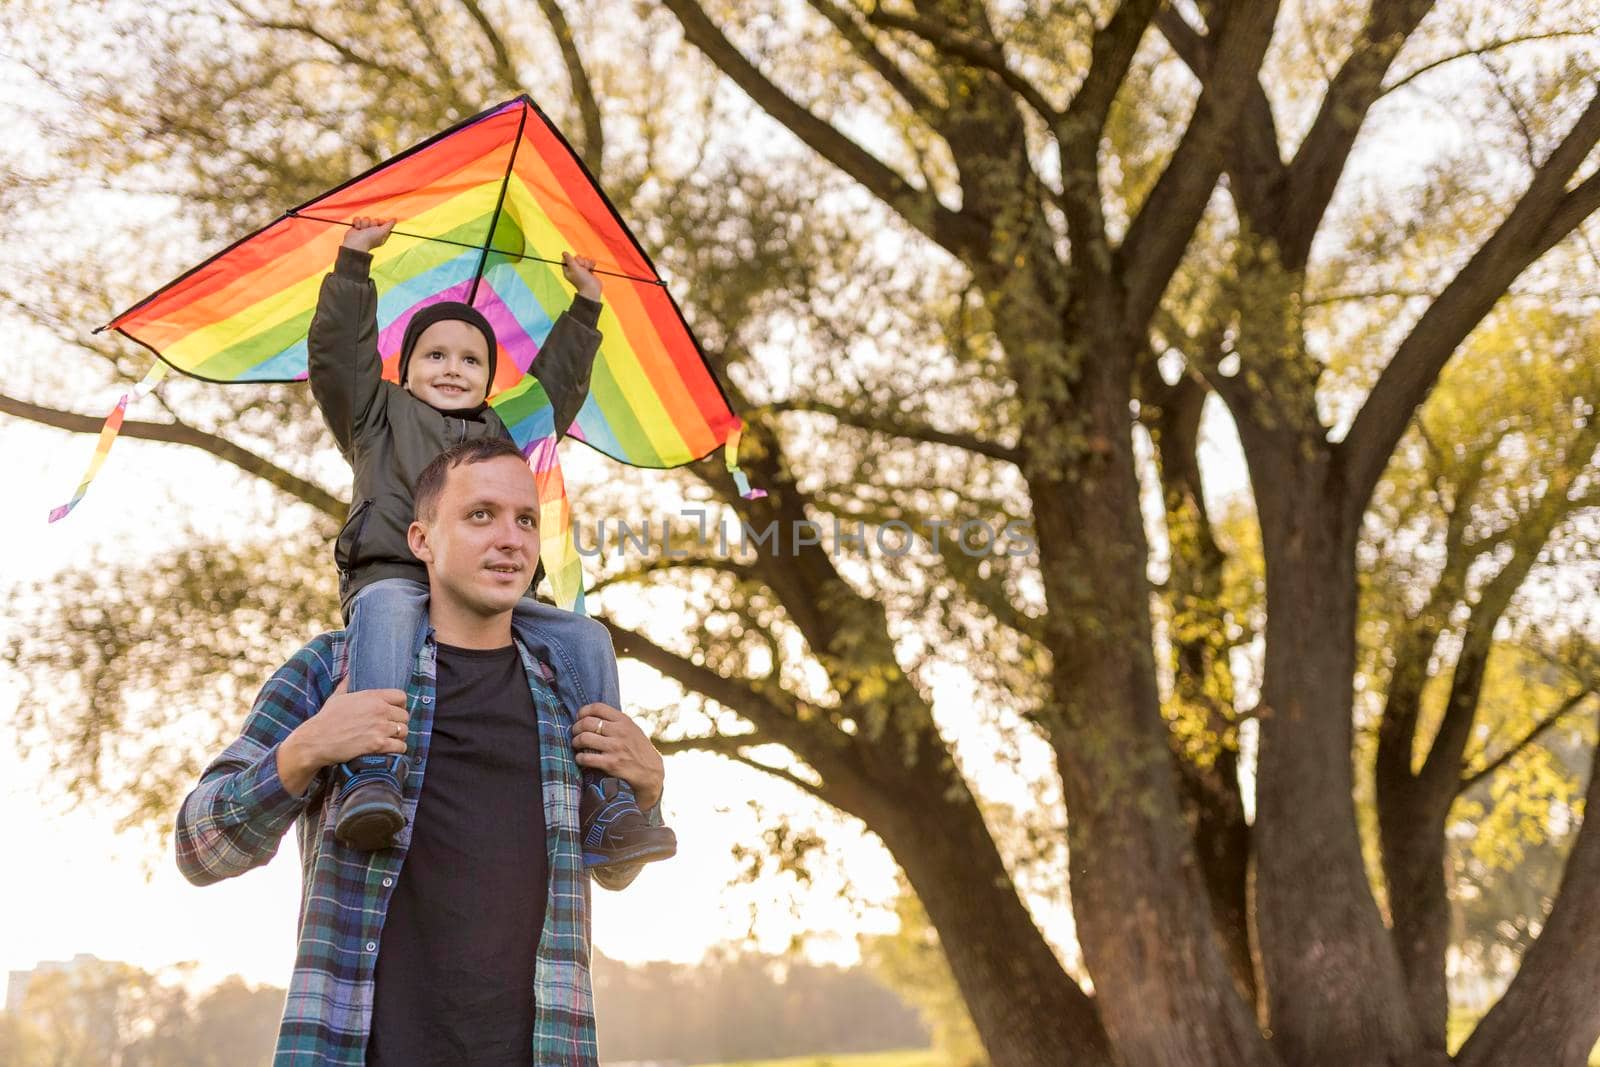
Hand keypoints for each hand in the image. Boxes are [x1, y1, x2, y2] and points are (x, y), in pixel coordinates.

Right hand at [278, 678, 408, 796]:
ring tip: (392, 739)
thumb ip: (346, 684)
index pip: (401, 696)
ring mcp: (379, 728)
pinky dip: (398, 749)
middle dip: (399, 723)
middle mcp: (379, 710)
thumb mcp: (336, 697)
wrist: (315, 741)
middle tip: (391, 729)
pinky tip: (391, 749)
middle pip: (405, 716)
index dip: (400, 705)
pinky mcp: (377, 745)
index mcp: (372, 697)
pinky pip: (400, 746)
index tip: (395, 711)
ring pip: (404, 731)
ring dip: (399, 737)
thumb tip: (348, 674)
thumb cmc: (326, 719)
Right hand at [342, 216, 395, 252]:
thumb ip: (389, 225)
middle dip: (371, 223)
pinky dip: (357, 222)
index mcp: (381, 234)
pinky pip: (358, 218)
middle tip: (369, 230)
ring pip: (366, 218)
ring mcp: (364, 229)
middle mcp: (373, 232)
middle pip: (374, 219)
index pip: (383, 222)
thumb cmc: (370, 238)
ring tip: (362, 230)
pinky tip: (357, 228)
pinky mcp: (357, 227)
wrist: (355, 242)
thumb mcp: (383, 232)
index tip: (378, 226)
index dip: (381, 222)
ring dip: (364, 224)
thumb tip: (395, 219)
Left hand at [561, 252, 602, 301]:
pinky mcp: (589, 270)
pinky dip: (592, 264)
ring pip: (585, 259)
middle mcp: (574, 269)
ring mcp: (582, 269)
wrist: (592, 289)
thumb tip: (563, 252)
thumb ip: (569, 260)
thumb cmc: (582, 280)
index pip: (567, 259)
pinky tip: (592, 268)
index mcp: (568, 269)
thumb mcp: (574, 268)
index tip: (574, 263)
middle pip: (577, 257)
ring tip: (588, 270)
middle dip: (581, 261)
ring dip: (587, 263)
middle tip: (582, 269)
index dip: (571, 258)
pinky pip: (590, 261)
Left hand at [570, 702, 663, 809]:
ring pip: (584, 738)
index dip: (583, 711)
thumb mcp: (632, 729)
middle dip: (576, 728)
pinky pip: (586, 758)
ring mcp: (615, 748)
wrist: (651, 772)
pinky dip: (579, 758)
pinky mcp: (611, 764)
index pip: (598, 707)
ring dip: (575, 742)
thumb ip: (616, 722)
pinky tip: (581, 758)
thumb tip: (591, 715)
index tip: (579, 718)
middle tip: (575, 733)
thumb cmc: (638, 749)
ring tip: (576, 745)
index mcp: (624, 721)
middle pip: (587, 722)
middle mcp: (619, 732)